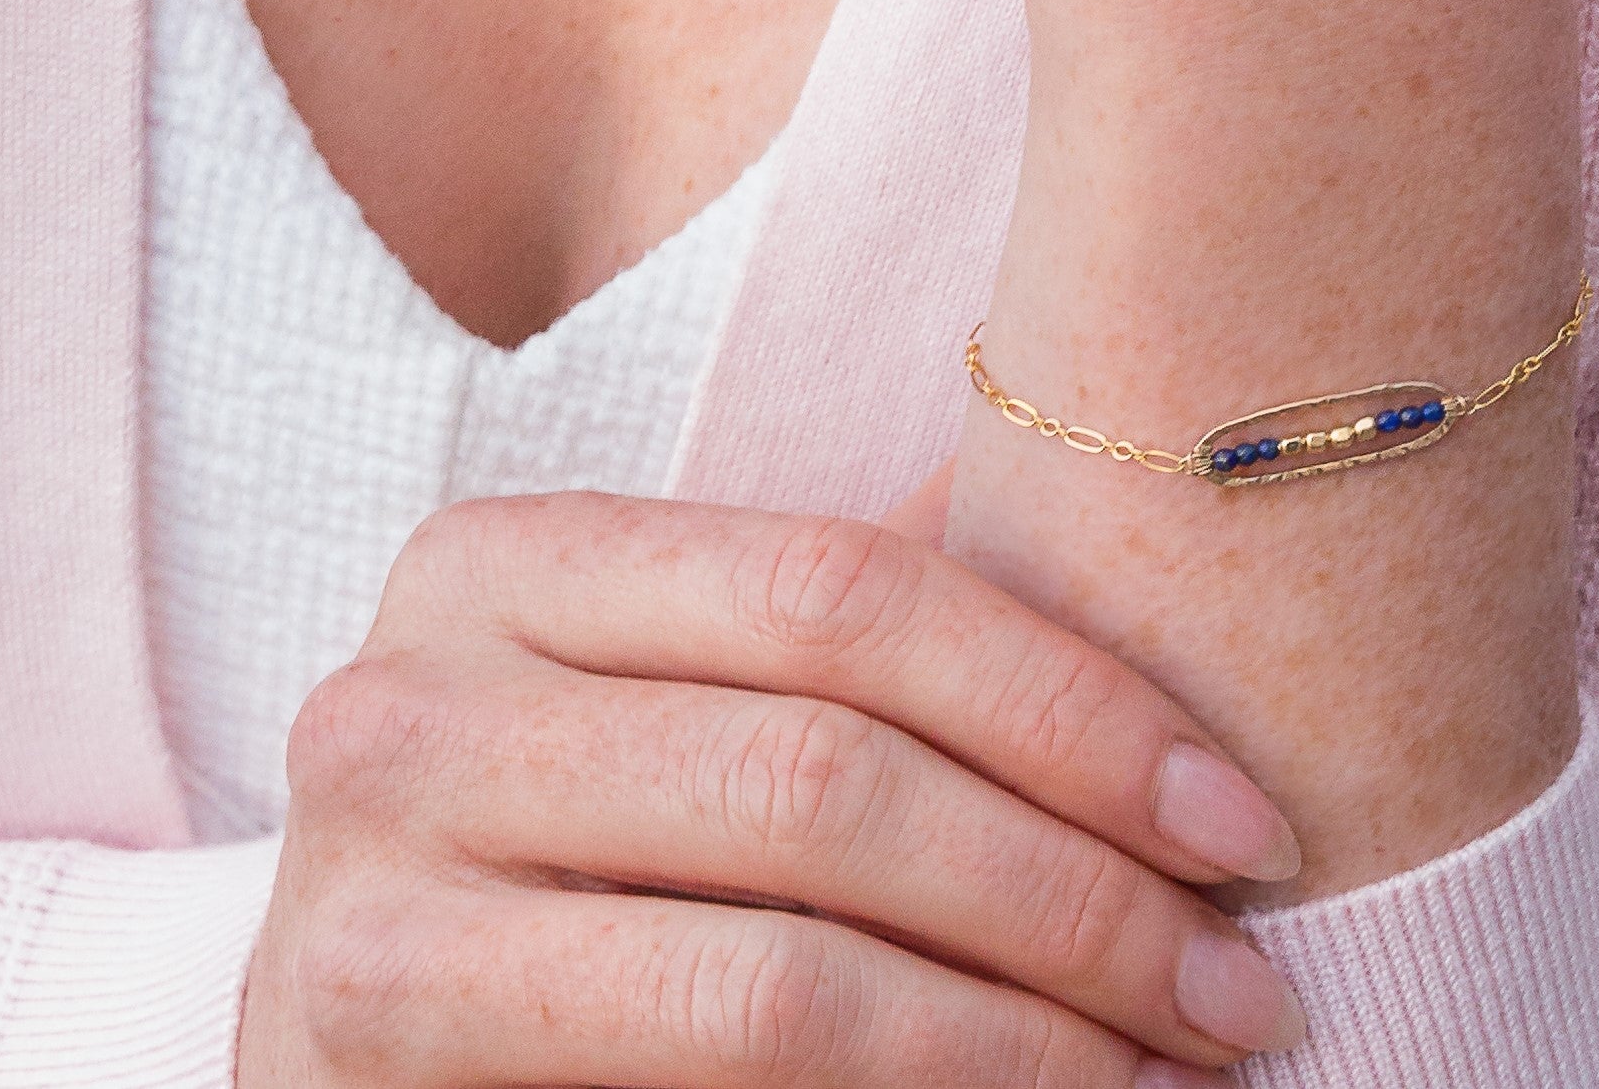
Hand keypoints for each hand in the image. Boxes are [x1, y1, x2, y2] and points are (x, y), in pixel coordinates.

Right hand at [237, 494, 1307, 1086]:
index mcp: (504, 561)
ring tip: (1177, 1067)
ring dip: (1025, 1037)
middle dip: (1078, 891)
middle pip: (828, 778)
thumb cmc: (569, 848)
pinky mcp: (359, 1076)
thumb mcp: (674, 703)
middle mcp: (406, 707)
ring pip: (780, 977)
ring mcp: (364, 911)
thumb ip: (843, 648)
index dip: (1070, 703)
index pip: (842, 591)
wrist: (353, 1042)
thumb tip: (1161, 615)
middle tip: (1245, 981)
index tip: (1242, 814)